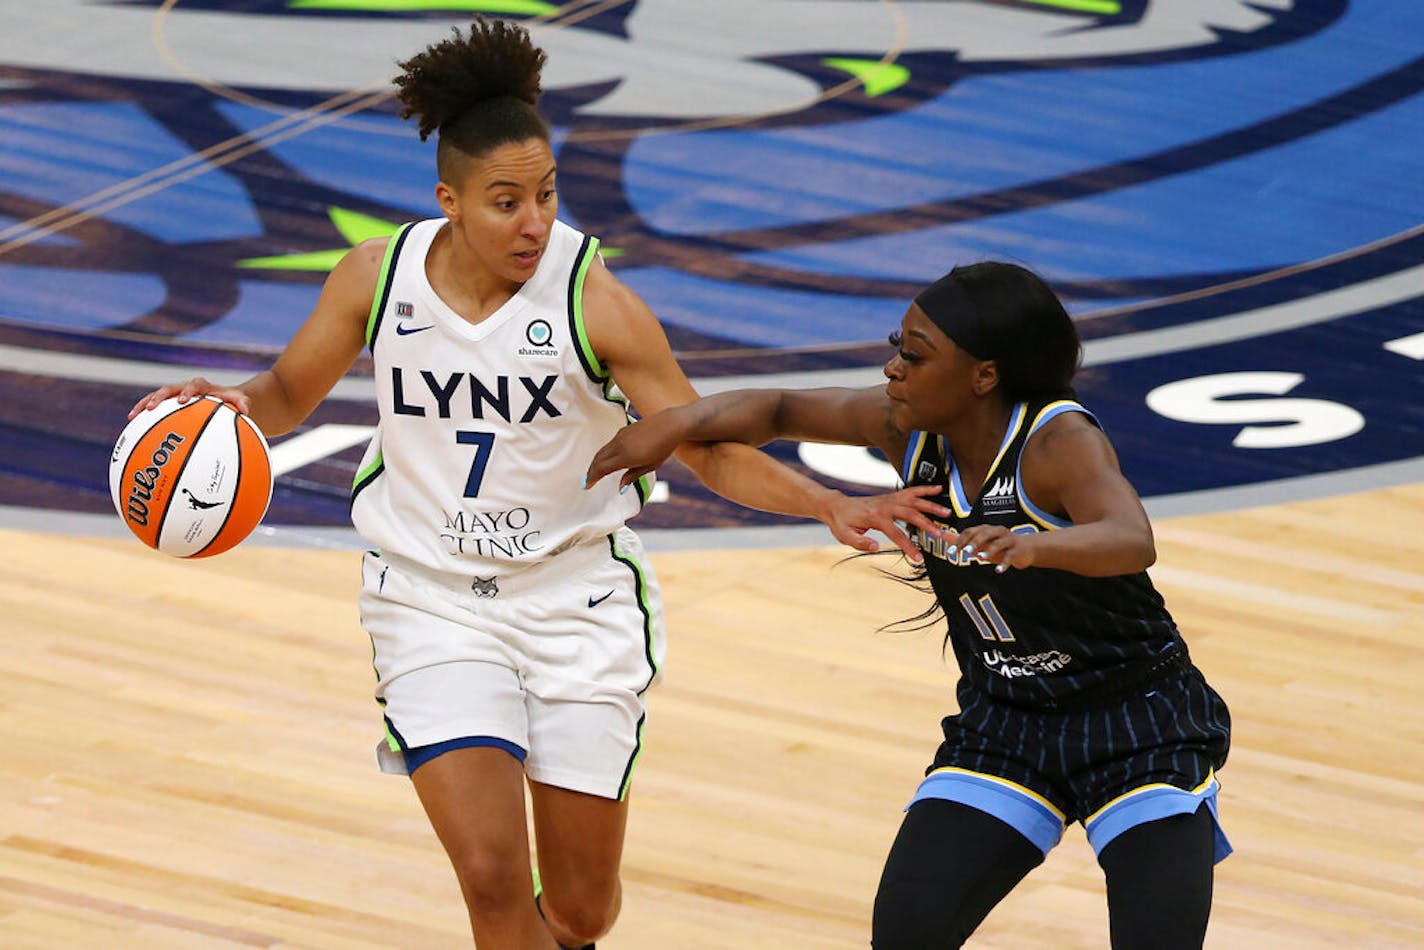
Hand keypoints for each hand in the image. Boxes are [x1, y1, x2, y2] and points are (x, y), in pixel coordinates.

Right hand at [128, 377, 250, 418]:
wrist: (224, 401)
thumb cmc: (232, 403)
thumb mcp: (240, 401)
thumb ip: (242, 403)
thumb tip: (246, 410)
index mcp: (202, 387)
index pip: (194, 386)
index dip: (187, 391)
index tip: (183, 400)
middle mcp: (185, 388)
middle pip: (169, 389)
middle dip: (159, 397)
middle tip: (152, 408)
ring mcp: (174, 396)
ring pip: (156, 397)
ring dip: (144, 405)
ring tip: (132, 417)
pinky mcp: (168, 404)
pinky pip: (154, 409)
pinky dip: (143, 415)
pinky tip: (132, 427)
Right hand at [585, 410, 687, 490]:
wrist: (671, 424)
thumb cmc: (664, 447)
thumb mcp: (650, 466)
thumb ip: (633, 476)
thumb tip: (620, 488)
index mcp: (625, 456)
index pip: (601, 469)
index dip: (592, 478)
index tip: (587, 486)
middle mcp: (619, 445)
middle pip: (598, 459)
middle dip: (591, 471)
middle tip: (587, 481)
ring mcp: (620, 436)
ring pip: (602, 451)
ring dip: (596, 462)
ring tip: (594, 472)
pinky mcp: (623, 430)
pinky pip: (609, 444)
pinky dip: (603, 454)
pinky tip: (606, 459)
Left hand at [818, 484, 949, 560]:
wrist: (837, 506)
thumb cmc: (841, 522)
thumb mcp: (845, 536)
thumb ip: (860, 542)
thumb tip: (876, 547)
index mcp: (875, 517)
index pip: (896, 533)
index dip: (908, 546)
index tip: (919, 557)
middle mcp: (885, 506)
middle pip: (910, 514)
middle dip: (926, 524)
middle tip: (939, 533)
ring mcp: (889, 499)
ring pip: (914, 500)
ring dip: (930, 505)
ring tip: (946, 512)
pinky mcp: (891, 497)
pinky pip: (910, 491)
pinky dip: (924, 489)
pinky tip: (938, 489)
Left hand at [952, 524, 1039, 572]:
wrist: (1027, 549)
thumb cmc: (1000, 547)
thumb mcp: (981, 544)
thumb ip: (962, 540)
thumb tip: (943, 535)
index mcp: (986, 529)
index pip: (971, 531)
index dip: (960, 541)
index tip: (950, 552)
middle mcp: (997, 531)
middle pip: (985, 533)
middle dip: (974, 542)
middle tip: (965, 552)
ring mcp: (1008, 539)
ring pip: (999, 543)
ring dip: (989, 550)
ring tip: (981, 558)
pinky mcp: (1018, 550)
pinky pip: (1011, 556)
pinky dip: (1004, 563)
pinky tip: (998, 570)